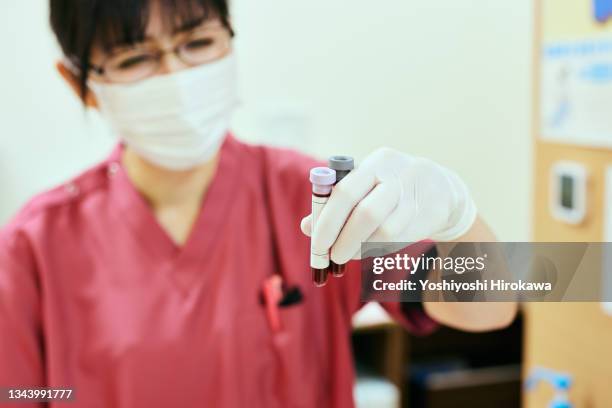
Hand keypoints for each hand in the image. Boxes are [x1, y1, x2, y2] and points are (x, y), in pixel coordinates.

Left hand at [301, 148, 476, 264]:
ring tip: (348, 254)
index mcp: (375, 162)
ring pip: (383, 231)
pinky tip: (369, 249)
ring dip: (360, 248)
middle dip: (343, 239)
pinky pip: (396, 239)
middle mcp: (396, 176)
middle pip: (365, 213)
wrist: (441, 189)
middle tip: (331, 257)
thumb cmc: (389, 188)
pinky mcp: (425, 216)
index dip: (327, 221)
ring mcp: (413, 197)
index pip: (345, 192)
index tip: (317, 243)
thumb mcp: (364, 185)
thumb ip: (335, 204)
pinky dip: (376, 248)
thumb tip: (306, 227)